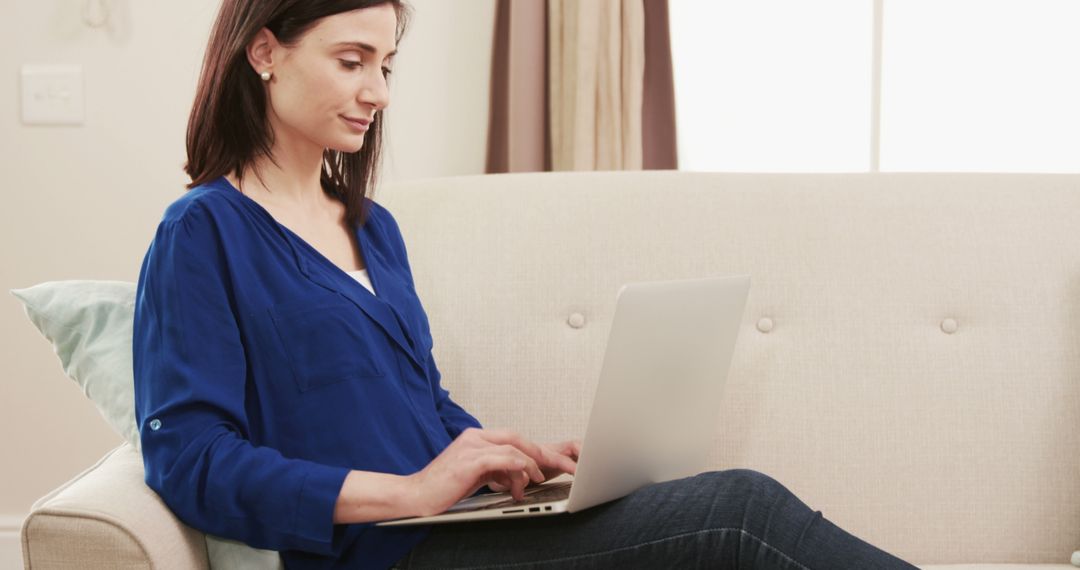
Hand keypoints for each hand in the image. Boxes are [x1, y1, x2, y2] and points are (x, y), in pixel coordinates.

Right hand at [405, 428, 577, 516]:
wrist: (416, 496)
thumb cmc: (444, 488)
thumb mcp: (476, 476)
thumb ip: (496, 470)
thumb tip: (517, 475)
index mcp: (476, 438)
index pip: (513, 438)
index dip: (534, 449)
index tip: (552, 461)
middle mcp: (475, 437)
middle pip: (517, 438)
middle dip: (543, 452)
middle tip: (563, 465)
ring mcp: (471, 446)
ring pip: (514, 447)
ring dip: (531, 465)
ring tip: (538, 480)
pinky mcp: (470, 460)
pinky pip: (502, 458)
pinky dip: (518, 467)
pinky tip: (525, 478)